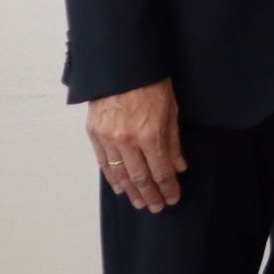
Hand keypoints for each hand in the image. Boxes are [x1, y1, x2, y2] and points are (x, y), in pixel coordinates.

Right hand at [87, 79, 185, 211]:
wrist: (121, 67)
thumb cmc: (152, 83)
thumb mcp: (171, 109)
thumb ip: (173, 141)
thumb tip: (179, 167)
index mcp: (150, 134)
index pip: (161, 171)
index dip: (168, 188)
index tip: (173, 198)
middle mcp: (127, 140)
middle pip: (140, 177)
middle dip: (151, 195)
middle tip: (157, 207)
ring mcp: (108, 138)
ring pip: (120, 174)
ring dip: (132, 192)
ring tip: (141, 203)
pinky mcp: (94, 134)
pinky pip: (104, 163)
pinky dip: (112, 178)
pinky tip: (120, 188)